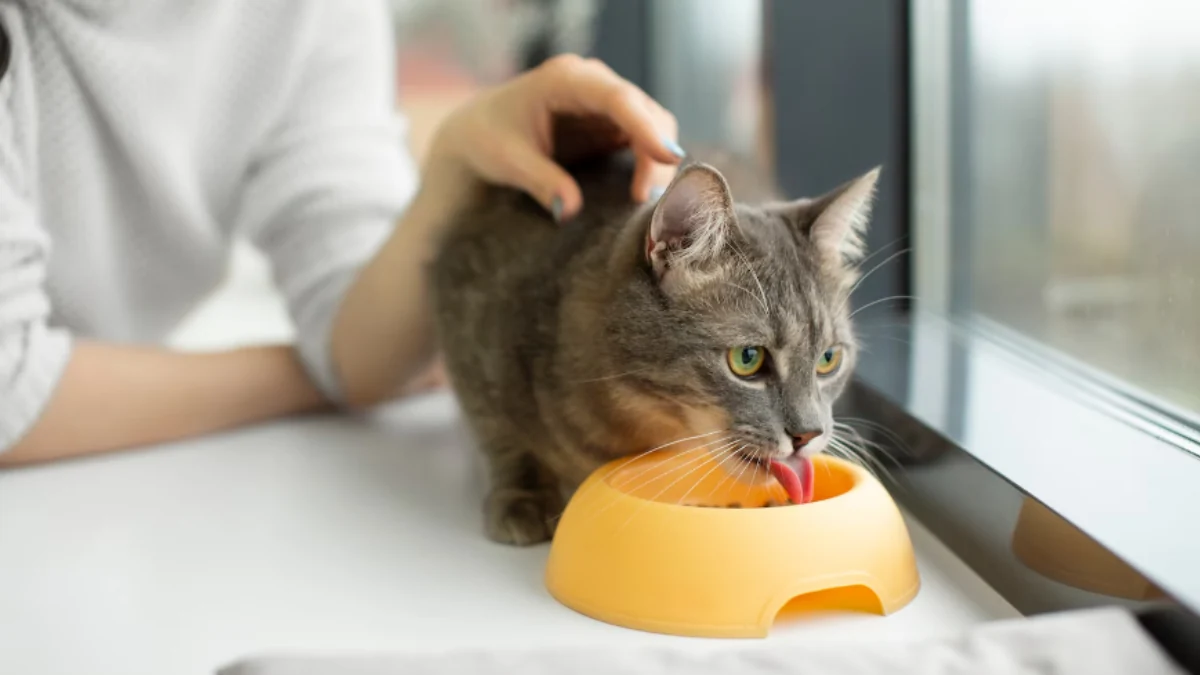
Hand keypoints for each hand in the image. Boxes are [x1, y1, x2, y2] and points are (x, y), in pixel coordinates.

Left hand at [424, 54, 684, 221]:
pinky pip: (643, 137)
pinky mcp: (609, 121)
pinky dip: (649, 162)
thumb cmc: (487, 139)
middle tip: (644, 198)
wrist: (477, 134)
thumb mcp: (507, 162)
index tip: (669, 156)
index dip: (646, 127)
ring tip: (641, 197)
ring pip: (652, 123)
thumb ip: (540, 182)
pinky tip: (640, 190)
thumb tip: (570, 210)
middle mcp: (592, 82)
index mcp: (564, 79)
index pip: (617, 98)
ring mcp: (604, 101)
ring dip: (656, 160)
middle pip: (645, 110)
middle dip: (654, 152)